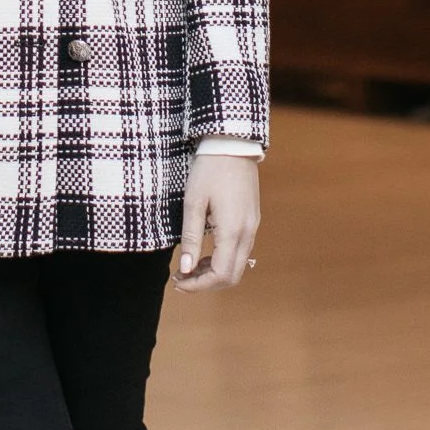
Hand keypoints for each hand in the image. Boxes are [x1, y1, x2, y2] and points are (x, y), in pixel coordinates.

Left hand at [175, 153, 259, 289]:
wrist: (232, 145)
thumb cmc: (209, 170)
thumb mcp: (193, 203)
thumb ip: (191, 238)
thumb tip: (186, 268)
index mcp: (232, 230)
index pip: (220, 275)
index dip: (197, 285)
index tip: (177, 281)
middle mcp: (247, 233)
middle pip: (232, 277)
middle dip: (205, 283)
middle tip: (181, 277)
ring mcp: (252, 227)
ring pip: (237, 266)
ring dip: (214, 273)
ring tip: (190, 266)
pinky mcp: (252, 221)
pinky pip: (240, 252)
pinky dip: (223, 260)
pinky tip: (205, 253)